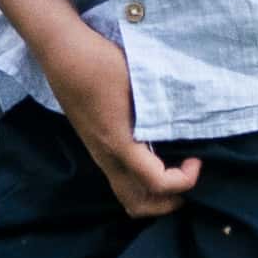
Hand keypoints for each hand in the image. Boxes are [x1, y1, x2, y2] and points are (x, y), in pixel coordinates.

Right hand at [46, 27, 199, 221]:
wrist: (61, 52)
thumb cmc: (100, 62)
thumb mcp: (140, 79)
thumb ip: (165, 103)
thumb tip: (193, 113)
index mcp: (119, 142)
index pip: (156, 184)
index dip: (184, 180)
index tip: (196, 160)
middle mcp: (106, 156)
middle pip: (138, 205)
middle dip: (168, 201)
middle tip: (187, 176)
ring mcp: (97, 152)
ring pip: (125, 195)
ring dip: (153, 195)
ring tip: (173, 172)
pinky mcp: (94, 145)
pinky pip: (119, 179)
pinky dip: (141, 182)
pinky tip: (154, 156)